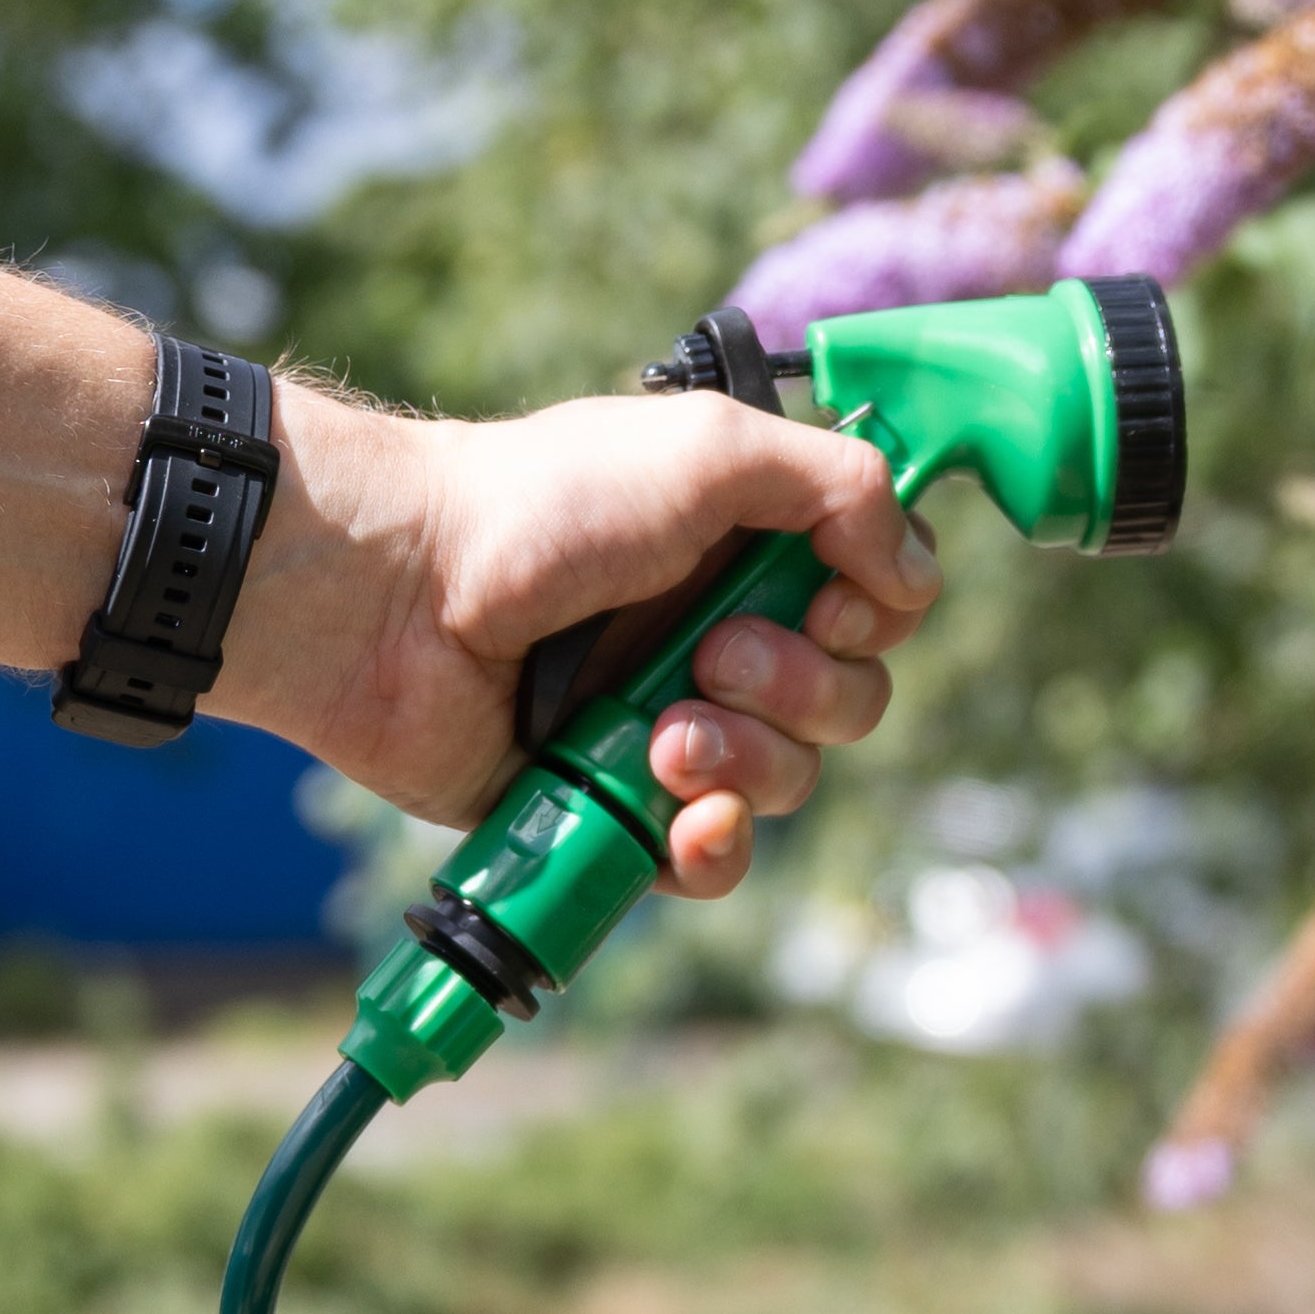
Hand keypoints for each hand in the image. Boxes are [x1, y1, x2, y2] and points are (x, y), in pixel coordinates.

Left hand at [222, 384, 939, 895]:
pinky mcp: (618, 811)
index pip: (875, 606)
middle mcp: (720, 638)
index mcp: (747, 550)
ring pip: (792, 782)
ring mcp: (672, 730)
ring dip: (746, 757)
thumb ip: (841, 487)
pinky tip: (679, 814)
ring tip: (660, 729)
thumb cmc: (540, 509)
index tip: (823, 594)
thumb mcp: (709, 451)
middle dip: (801, 688)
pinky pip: (715, 861)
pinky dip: (712, 845)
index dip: (871, 613)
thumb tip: (914, 572)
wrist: (400, 599)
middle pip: (851, 702)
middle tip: (711, 654)